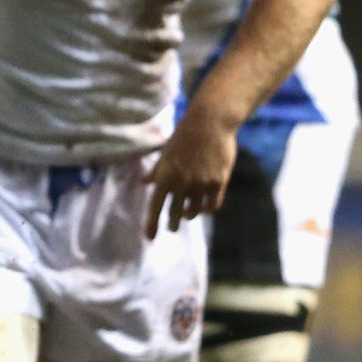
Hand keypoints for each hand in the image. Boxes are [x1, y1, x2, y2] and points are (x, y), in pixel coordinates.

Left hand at [145, 107, 237, 238]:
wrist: (210, 123)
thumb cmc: (184, 136)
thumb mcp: (166, 152)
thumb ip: (156, 171)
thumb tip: (143, 182)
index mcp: (165, 175)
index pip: (155, 206)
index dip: (151, 224)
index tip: (149, 238)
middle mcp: (182, 183)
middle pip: (175, 213)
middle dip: (172, 223)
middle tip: (172, 227)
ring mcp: (201, 184)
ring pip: (195, 211)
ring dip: (190, 214)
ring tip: (188, 213)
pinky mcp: (218, 182)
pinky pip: (212, 205)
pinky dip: (207, 208)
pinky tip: (205, 206)